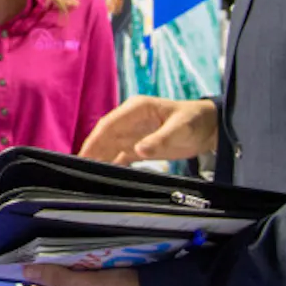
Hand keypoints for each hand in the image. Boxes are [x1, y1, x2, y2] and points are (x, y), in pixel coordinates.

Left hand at [25, 266, 150, 285]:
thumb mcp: (85, 282)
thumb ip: (57, 277)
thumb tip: (27, 271)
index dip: (35, 280)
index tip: (33, 260)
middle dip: (52, 273)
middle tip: (54, 254)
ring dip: (71, 272)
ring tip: (75, 255)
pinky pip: (92, 285)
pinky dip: (89, 275)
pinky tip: (95, 264)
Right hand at [79, 96, 217, 165]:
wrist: (208, 128)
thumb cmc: (194, 120)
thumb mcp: (180, 128)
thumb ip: (160, 139)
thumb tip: (138, 151)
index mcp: (137, 109)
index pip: (109, 123)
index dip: (95, 138)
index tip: (84, 153)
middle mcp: (130, 120)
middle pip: (105, 136)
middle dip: (92, 151)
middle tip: (78, 169)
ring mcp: (133, 134)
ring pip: (110, 147)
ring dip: (98, 159)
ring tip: (85, 174)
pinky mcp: (139, 147)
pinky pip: (120, 157)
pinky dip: (111, 165)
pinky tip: (103, 176)